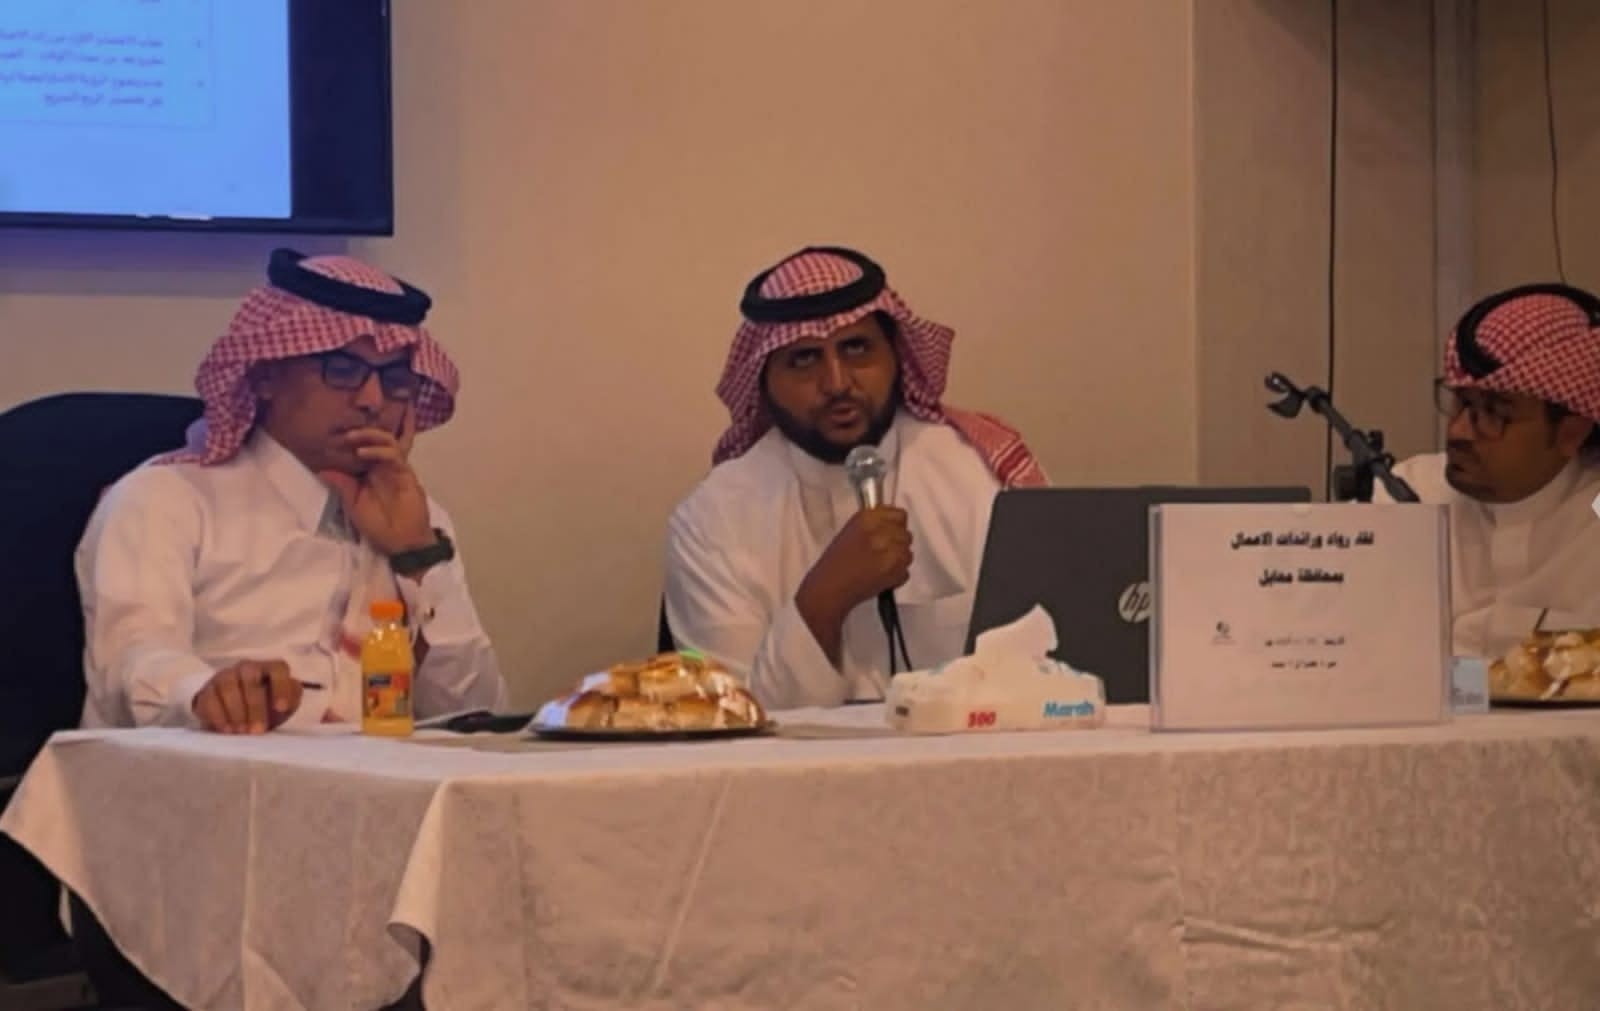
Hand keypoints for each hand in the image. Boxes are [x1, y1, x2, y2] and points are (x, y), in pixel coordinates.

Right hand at [192, 661, 302, 733]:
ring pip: (228, 687)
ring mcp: (225, 676)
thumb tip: (289, 701)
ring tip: (241, 731)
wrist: (236, 714)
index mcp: (269, 668)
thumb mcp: (283, 704)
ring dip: (235, 712)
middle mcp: (246, 668)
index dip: (281, 687)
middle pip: (250, 679)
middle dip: (255, 707)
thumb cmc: (266, 706)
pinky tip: (226, 729)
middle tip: (257, 730)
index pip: (278, 669)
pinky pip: (210, 699)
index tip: (281, 708)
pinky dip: (218, 716)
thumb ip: (292, 698)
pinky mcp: (208, 690)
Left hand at [319, 407, 435, 555]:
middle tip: (343, 432)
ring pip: (387, 442)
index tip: (333, 435)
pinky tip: (364, 452)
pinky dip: (379, 451)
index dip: (351, 440)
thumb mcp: (353, 505)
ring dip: (371, 435)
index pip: (362, 449)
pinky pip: (395, 456)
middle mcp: (383, 467)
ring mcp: (396, 469)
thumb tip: (321, 470)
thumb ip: (342, 486)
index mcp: (369, 473)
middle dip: (361, 432)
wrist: (401, 542)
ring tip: (352, 437)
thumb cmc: (378, 525)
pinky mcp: (406, 474)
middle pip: (376, 440)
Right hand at [798, 507, 912, 619]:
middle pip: (906, 534)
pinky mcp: (896, 572)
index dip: (896, 525)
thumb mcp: (851, 530)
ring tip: (879, 565)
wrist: (830, 587)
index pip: (900, 515)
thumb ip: (875, 523)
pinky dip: (896, 576)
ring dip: (898, 560)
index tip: (890, 532)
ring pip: (908, 553)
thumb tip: (894, 523)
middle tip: (882, 552)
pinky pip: (905, 571)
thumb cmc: (836, 561)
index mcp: (868, 519)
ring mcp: (891, 553)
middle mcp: (881, 533)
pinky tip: (880, 576)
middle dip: (897, 544)